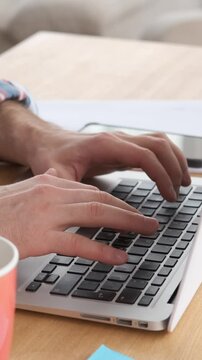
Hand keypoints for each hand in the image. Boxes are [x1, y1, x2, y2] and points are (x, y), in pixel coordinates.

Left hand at [0, 102, 190, 201]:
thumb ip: (70, 187)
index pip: (145, 155)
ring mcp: (121, 141)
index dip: (162, 175)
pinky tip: (169, 174)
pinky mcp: (122, 148)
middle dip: (174, 167)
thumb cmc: (51, 156)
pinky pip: (152, 148)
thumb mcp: (55, 174)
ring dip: (175, 160)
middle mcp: (117, 139)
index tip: (169, 195)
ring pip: (159, 142)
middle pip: (159, 145)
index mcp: (104, 145)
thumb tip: (85, 206)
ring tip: (182, 183)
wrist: (47, 142)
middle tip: (179, 191)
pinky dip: (166, 159)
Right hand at [0, 169, 157, 262]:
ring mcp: (46, 213)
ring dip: (125, 222)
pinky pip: (78, 242)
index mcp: (49, 182)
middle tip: (147, 220)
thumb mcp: (26, 193)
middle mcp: (51, 193)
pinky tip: (119, 256)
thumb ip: (48, 190)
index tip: (130, 210)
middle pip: (99, 198)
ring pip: (95, 214)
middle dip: (128, 210)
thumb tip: (63, 186)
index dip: (115, 201)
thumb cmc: (0, 210)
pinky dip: (102, 249)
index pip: (91, 190)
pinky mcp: (40, 236)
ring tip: (145, 230)